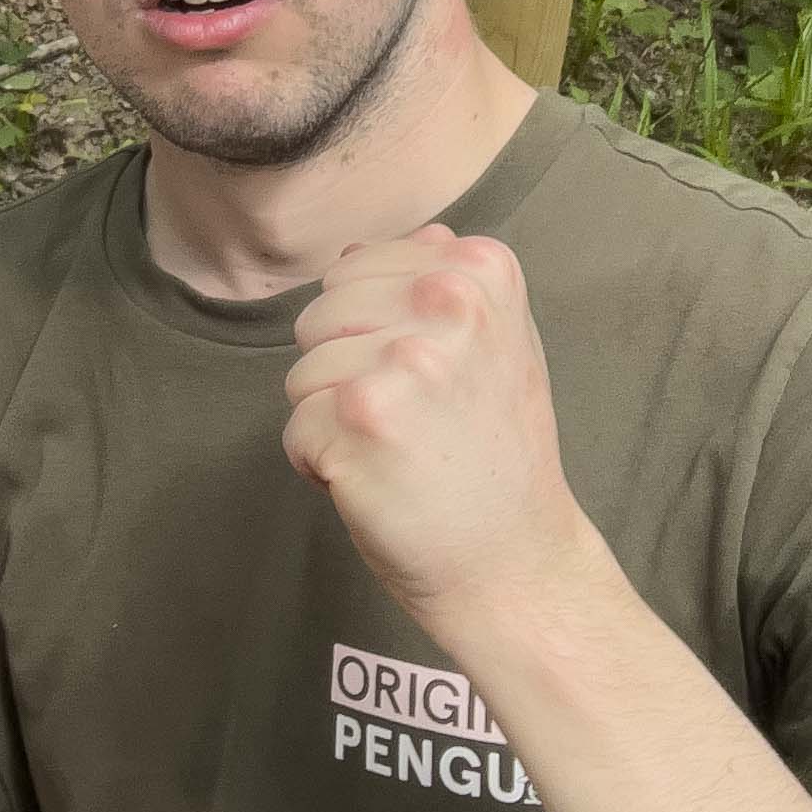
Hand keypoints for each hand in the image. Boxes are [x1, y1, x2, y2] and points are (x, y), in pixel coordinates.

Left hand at [280, 225, 602, 635]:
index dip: (373, 331)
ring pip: (303, 373)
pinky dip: (322, 466)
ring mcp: (404, 358)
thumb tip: (357, 247)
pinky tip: (381, 483)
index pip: (355, 268)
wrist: (516, 564)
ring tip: (400, 453)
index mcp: (481, 269)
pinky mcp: (361, 418)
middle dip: (345, 371)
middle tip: (413, 422)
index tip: (429, 379)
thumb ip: (433, 284)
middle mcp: (446, 300)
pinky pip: (295, 427)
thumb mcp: (494, 345)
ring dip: (333, 422)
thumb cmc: (496, 456)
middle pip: (320, 314)